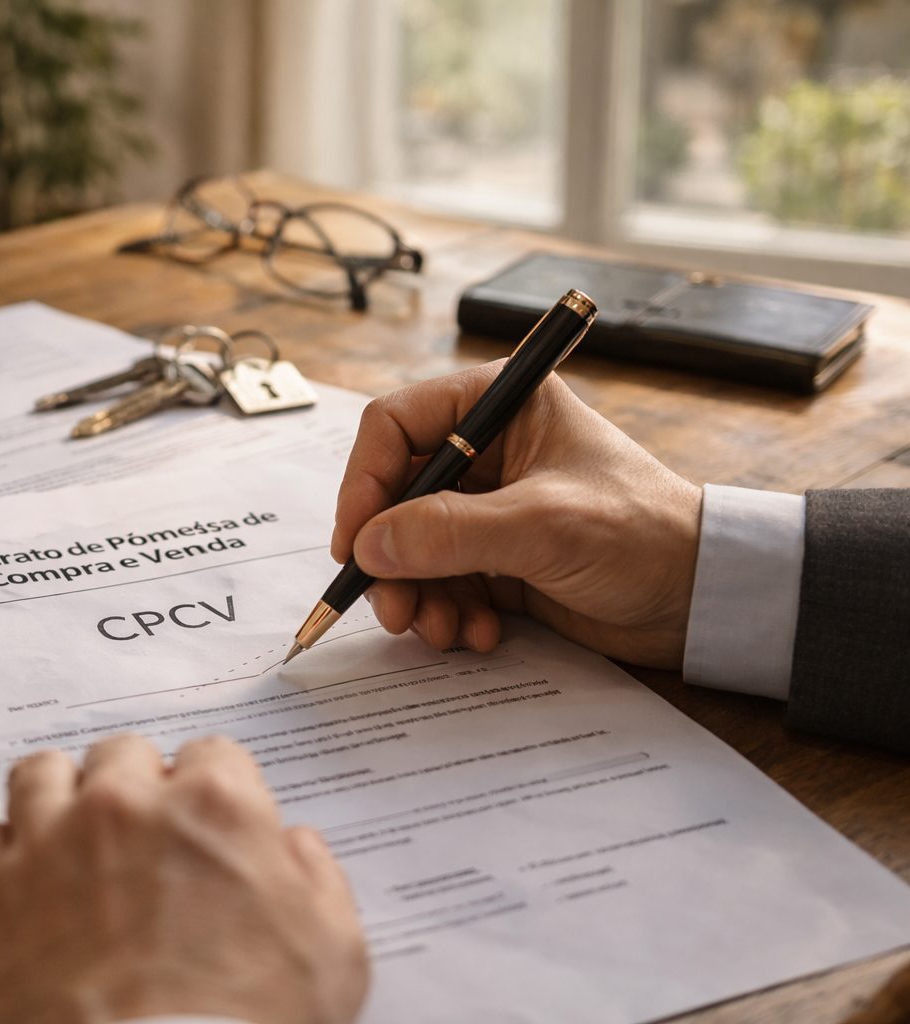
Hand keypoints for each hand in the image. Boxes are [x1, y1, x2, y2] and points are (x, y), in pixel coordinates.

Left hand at [0, 735, 369, 1023]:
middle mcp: (123, 805)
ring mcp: (47, 842)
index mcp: (213, 806)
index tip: (207, 830)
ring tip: (72, 845)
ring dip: (60, 801)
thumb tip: (294, 847)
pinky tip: (23, 892)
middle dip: (135, 790)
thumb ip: (316, 881)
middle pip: (122, 756)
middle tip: (142, 843)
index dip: (214, 794)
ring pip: (41, 775)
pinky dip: (0, 859)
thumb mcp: (333, 957)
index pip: (213, 755)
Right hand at [332, 364, 700, 668]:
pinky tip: (479, 633)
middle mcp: (487, 451)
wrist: (704, 599)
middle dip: (389, 557)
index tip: (354, 544)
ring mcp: (489, 508)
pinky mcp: (497, 558)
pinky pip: (441, 582)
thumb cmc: (645, 534)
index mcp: (499, 405)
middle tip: (392, 607)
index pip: (395, 428)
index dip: (365, 484)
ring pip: (411, 547)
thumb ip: (450, 531)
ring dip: (417, 594)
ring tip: (442, 630)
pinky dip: (448, 611)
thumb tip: (368, 546)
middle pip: (394, 496)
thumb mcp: (543, 526)